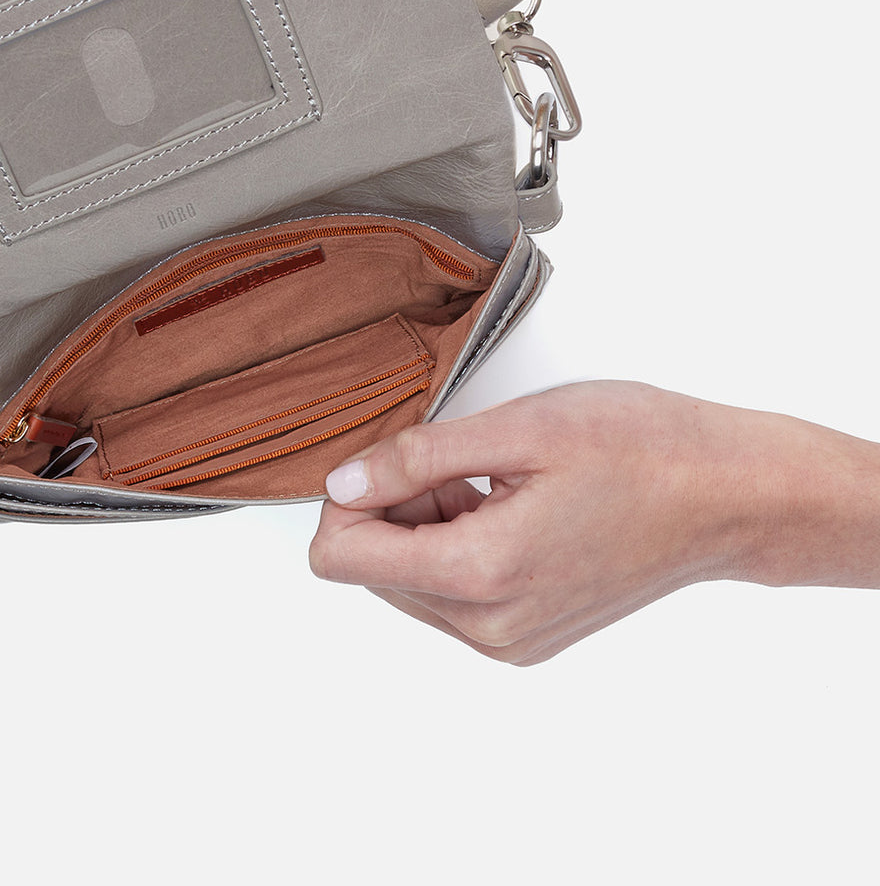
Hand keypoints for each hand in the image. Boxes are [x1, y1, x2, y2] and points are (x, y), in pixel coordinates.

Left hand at [308, 380, 879, 663]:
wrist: (729, 496)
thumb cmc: (641, 450)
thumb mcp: (516, 430)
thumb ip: (415, 460)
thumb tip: (343, 482)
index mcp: (479, 574)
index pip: (340, 559)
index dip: (346, 499)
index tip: (390, 459)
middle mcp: (488, 626)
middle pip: (372, 570)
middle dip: (392, 508)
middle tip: (459, 463)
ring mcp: (510, 639)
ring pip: (409, 580)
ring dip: (426, 524)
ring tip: (491, 481)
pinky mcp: (527, 637)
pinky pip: (450, 593)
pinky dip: (458, 544)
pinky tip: (506, 505)